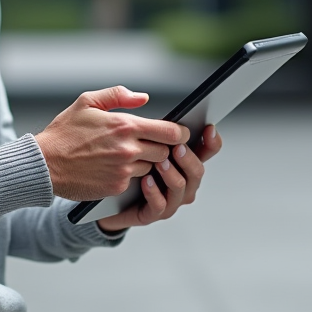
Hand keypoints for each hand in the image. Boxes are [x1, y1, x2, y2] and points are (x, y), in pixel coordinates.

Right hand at [34, 86, 189, 200]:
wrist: (44, 164)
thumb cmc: (64, 132)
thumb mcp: (86, 102)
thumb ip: (118, 95)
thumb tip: (144, 98)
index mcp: (125, 125)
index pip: (170, 132)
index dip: (180, 133)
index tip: (180, 133)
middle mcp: (128, 149)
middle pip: (166, 152)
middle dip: (163, 148)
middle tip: (154, 144)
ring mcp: (124, 170)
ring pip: (152, 167)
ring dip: (147, 162)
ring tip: (131, 155)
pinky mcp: (117, 187)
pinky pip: (136, 181)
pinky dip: (132, 175)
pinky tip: (117, 168)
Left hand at [96, 124, 223, 231]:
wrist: (100, 194)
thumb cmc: (118, 161)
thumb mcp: (130, 136)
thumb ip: (136, 116)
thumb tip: (143, 97)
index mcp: (181, 161)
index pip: (206, 151)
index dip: (211, 141)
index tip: (208, 128)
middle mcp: (181, 181)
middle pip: (198, 171)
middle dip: (189, 158)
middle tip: (177, 147)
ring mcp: (169, 199)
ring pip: (183, 189)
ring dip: (173, 175)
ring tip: (160, 163)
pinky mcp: (151, 214)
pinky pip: (160, 206)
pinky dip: (155, 193)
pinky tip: (146, 180)